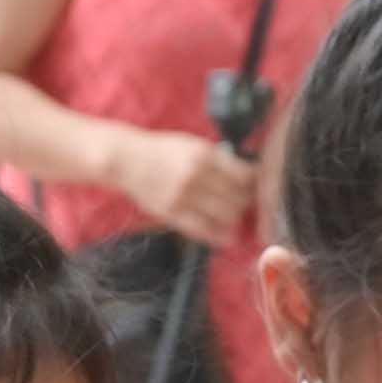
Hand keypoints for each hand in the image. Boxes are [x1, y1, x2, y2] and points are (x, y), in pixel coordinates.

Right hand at [119, 126, 256, 245]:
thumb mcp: (192, 145)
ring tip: (233, 217)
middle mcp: (196, 175)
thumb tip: (245, 175)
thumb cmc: (161, 151)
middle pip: (238, 198)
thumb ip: (217, 159)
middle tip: (244, 204)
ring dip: (233, 219)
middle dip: (245, 203)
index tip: (254, 187)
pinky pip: (202, 230)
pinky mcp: (172, 213)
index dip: (254, 184)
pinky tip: (225, 237)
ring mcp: (184, 196)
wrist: (127, 160)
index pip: (243, 175)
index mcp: (204, 155)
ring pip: (224, 216)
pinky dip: (218, 236)